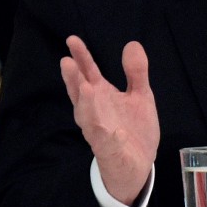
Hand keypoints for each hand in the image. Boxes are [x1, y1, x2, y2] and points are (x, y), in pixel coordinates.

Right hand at [60, 35, 159, 205]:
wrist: (138, 165)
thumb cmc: (134, 128)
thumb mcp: (140, 96)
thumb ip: (136, 72)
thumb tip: (132, 43)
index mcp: (102, 98)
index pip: (88, 75)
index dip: (81, 58)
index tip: (72, 40)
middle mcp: (96, 114)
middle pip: (81, 95)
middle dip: (74, 80)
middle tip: (67, 61)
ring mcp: (100, 133)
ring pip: (88, 119)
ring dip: (86, 104)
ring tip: (86, 87)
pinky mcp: (110, 153)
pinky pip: (107, 145)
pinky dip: (108, 138)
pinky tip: (113, 131)